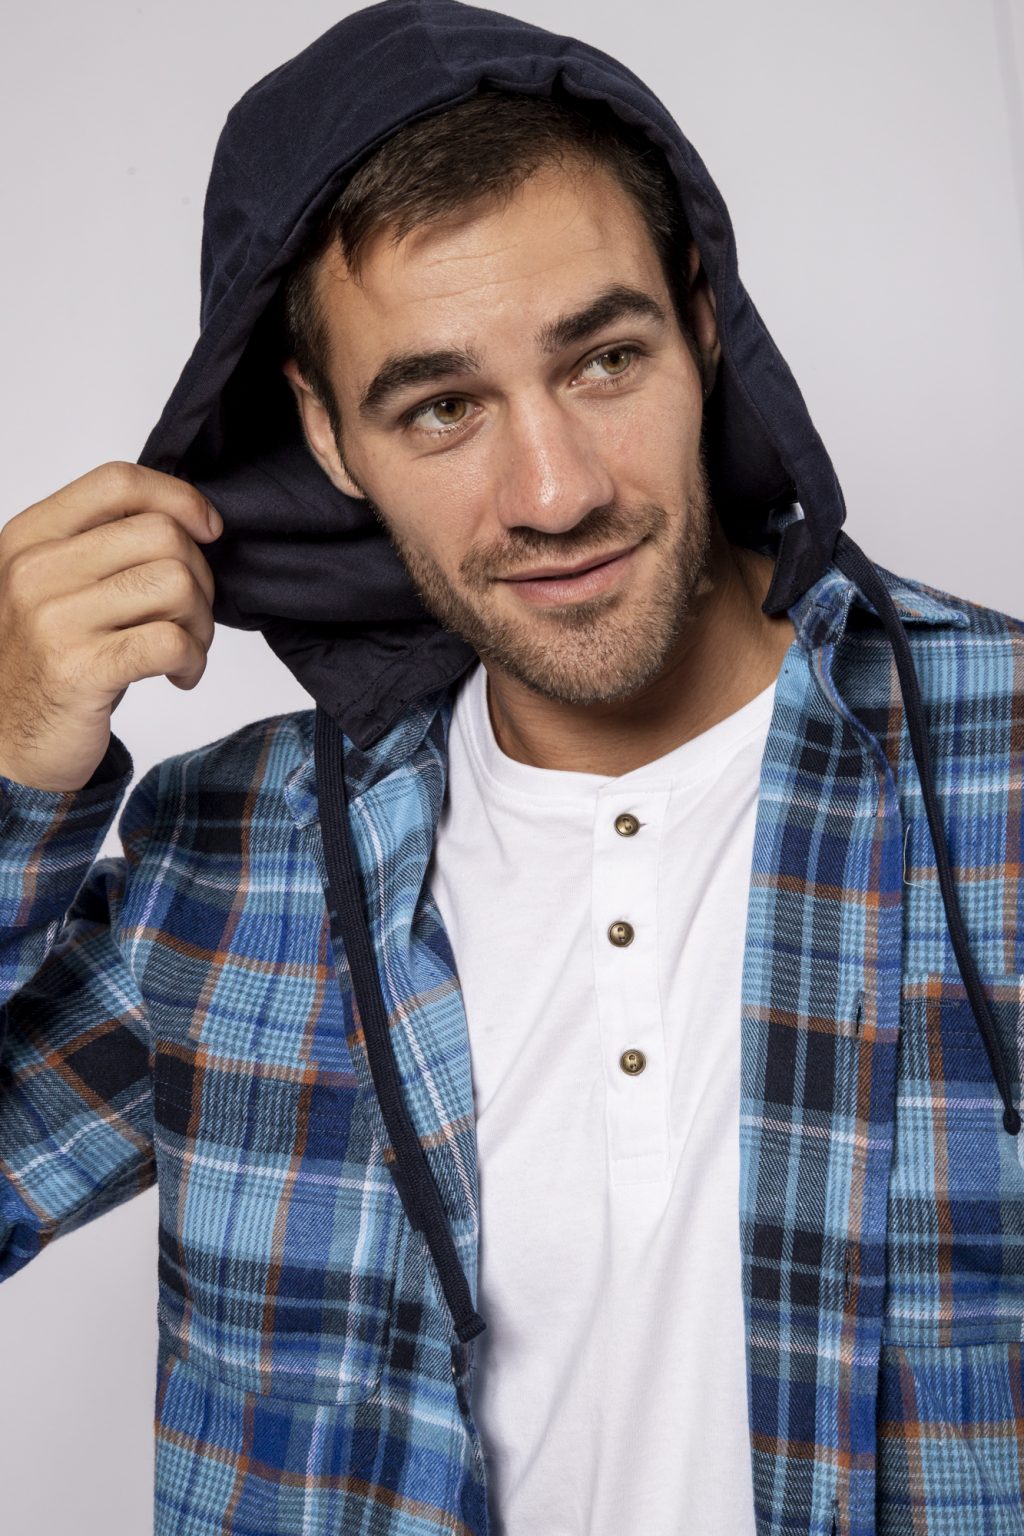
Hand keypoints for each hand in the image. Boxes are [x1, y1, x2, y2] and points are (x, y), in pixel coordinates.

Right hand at [0, 461, 222, 791]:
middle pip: (163, 535)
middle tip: (190, 616)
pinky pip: (172, 641)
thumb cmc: (53, 657)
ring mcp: (54, 620)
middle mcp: (36, 570)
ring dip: (201, 623)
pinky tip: (180, 674)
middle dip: (201, 578)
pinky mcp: (80, 669)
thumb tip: (195, 519)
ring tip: (185, 649)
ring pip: (176, 584)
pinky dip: (194, 660)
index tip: (207, 530)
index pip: (118, 481)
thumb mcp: (63, 585)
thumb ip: (109, 545)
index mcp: (31, 536)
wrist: (11, 739)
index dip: (180, 499)